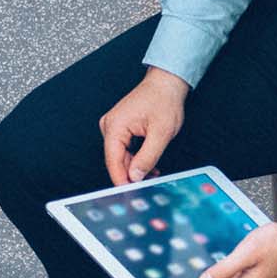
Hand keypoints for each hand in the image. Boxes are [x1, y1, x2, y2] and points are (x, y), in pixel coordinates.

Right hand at [99, 68, 190, 183]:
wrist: (166, 83)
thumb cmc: (164, 100)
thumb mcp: (161, 133)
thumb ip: (147, 157)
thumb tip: (135, 176)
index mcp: (115, 126)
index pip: (113, 161)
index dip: (121, 180)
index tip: (130, 194)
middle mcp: (110, 126)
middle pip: (116, 160)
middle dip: (131, 175)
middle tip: (146, 187)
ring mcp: (113, 127)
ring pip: (121, 157)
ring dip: (135, 168)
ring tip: (153, 175)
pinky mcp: (120, 128)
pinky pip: (124, 150)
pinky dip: (135, 159)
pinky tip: (148, 166)